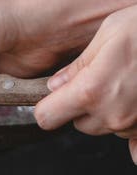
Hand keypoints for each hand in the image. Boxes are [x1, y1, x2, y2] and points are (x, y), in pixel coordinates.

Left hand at [34, 5, 136, 163]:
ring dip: (109, 111)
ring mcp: (134, 124)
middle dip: (81, 106)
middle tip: (100, 79)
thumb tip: (57, 84)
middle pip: (79, 123)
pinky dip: (133, 128)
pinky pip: (134, 142)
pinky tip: (134, 106)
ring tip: (127, 80)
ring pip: (106, 127)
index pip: (47, 117)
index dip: (47, 106)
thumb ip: (78, 64)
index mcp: (91, 90)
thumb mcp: (109, 32)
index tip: (53, 97)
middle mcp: (112, 114)